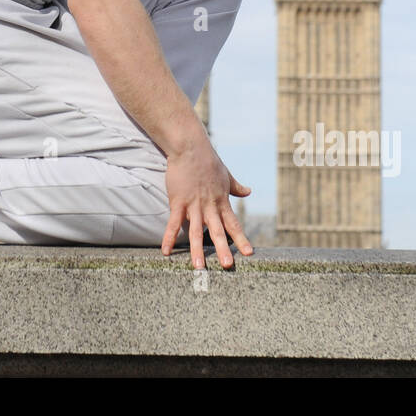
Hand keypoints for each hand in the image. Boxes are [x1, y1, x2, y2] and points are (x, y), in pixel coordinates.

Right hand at [160, 136, 253, 269]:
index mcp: (221, 202)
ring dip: (197, 250)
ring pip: (195, 232)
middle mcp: (209, 206)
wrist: (190, 148)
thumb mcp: (226, 174)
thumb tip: (248, 191)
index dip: (242, 239)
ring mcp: (193, 205)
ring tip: (199, 267)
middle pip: (217, 232)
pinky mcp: (178, 202)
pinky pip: (173, 223)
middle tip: (228, 266)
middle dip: (223, 249)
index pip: (234, 224)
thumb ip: (236, 186)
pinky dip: (168, 238)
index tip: (250, 253)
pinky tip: (166, 252)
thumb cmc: (208, 160)